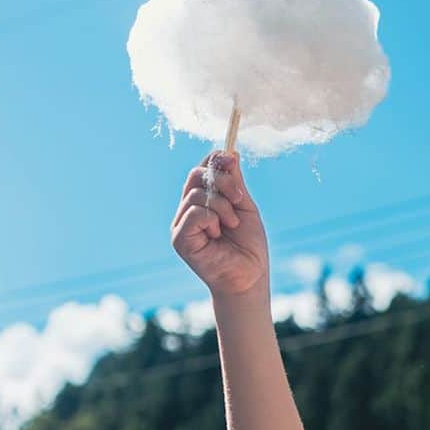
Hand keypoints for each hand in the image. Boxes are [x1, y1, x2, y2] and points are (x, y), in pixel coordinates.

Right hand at [171, 152, 268, 296]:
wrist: (250, 276)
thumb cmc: (248, 245)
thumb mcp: (244, 207)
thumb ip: (235, 183)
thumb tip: (231, 153)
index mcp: (203, 201)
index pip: (202, 169)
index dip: (215, 160)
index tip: (232, 159)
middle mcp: (188, 210)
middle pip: (196, 175)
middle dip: (222, 181)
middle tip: (239, 198)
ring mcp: (182, 224)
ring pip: (197, 195)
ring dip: (222, 206)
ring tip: (232, 224)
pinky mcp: (180, 239)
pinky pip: (193, 213)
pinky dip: (212, 219)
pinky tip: (219, 233)